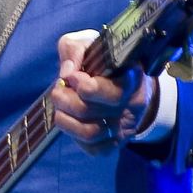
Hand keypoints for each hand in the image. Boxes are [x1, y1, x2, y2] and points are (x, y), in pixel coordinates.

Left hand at [49, 29, 156, 154]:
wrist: (123, 79)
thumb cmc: (103, 60)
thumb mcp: (90, 43)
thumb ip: (75, 48)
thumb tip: (66, 72)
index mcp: (132, 77)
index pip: (106, 90)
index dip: (81, 83)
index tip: (73, 75)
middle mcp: (132, 104)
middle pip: (88, 110)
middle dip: (64, 98)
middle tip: (60, 88)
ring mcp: (125, 126)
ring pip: (89, 133)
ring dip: (65, 118)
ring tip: (62, 105)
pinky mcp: (116, 142)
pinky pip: (93, 149)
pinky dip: (74, 134)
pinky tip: (71, 118)